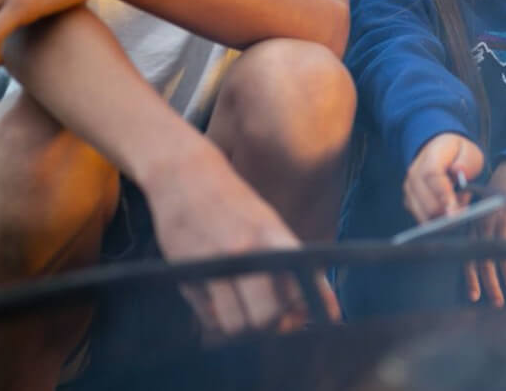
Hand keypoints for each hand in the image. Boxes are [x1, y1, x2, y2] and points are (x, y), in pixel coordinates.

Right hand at [142, 143, 338, 337]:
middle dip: (275, 325)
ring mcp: (214, 264)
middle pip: (268, 315)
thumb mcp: (267, 222)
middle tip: (275, 318)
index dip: (313, 306)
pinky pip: (209, 318)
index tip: (320, 315)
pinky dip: (219, 321)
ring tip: (247, 313)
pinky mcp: (187, 274)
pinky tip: (223, 306)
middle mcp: (245, 251)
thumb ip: (287, 260)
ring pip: (237, 324)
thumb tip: (307, 303)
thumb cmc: (233, 203)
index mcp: (272, 236)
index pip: (302, 281)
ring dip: (245, 328)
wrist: (186, 176)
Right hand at [403, 133, 484, 223]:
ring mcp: (410, 188)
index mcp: (431, 156)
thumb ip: (466, 162)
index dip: (444, 194)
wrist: (441, 153)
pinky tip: (449, 206)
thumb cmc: (458, 155)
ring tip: (459, 200)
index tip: (456, 209)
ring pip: (425, 214)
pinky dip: (438, 218)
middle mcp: (415, 172)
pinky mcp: (409, 201)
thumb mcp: (470, 153)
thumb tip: (459, 170)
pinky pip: (424, 219)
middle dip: (449, 208)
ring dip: (445, 214)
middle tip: (465, 199)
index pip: (432, 175)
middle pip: (428, 202)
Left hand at [467, 161, 505, 307]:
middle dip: (492, 284)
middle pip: (486, 260)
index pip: (469, 256)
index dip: (471, 279)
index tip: (475, 297)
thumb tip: (477, 269)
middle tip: (498, 301)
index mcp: (475, 225)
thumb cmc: (496, 203)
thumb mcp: (482, 216)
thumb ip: (478, 236)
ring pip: (505, 255)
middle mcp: (488, 223)